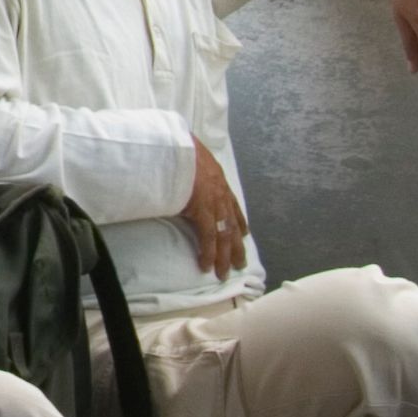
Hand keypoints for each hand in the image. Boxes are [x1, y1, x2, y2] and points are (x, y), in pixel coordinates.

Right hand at [184, 139, 249, 278]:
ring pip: (224, 235)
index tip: (243, 234)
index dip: (238, 221)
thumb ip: (190, 167)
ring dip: (224, 256)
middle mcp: (221, 192)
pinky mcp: (204, 210)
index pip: (232, 205)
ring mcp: (214, 202)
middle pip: (232, 224)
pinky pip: (208, 237)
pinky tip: (206, 266)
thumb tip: (179, 172)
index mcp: (218, 178)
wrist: (174, 144)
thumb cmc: (177, 147)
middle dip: (236, 246)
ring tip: (224, 272)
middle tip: (240, 263)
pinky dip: (208, 253)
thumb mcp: (189, 155)